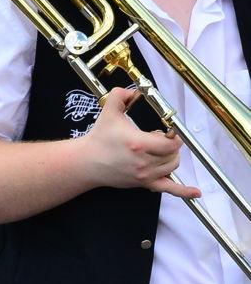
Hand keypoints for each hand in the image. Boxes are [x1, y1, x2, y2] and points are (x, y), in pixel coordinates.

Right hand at [78, 87, 197, 196]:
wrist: (87, 162)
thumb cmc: (99, 138)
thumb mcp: (109, 111)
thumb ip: (121, 95)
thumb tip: (134, 90)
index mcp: (138, 144)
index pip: (171, 143)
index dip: (173, 136)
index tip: (168, 130)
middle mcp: (143, 162)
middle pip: (173, 154)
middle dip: (169, 145)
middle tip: (157, 138)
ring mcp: (144, 175)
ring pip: (172, 166)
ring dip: (170, 157)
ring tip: (157, 151)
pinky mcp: (143, 183)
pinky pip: (168, 189)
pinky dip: (183, 191)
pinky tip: (196, 193)